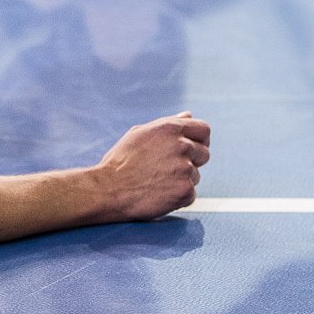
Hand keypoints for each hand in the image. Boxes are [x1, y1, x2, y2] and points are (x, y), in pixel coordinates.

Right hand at [96, 112, 211, 221]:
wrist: (109, 189)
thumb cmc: (120, 161)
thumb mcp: (140, 133)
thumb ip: (169, 124)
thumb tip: (188, 115)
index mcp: (171, 128)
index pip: (204, 130)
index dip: (200, 140)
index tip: (192, 149)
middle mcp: (182, 145)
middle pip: (204, 154)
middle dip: (192, 161)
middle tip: (168, 169)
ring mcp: (185, 168)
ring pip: (196, 175)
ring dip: (182, 180)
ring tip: (157, 182)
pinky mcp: (185, 190)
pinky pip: (191, 194)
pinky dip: (178, 197)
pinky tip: (159, 194)